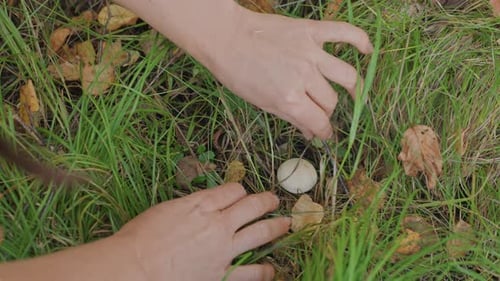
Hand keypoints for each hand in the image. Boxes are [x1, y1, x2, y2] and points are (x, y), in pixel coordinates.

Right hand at [116, 183, 289, 280]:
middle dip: (266, 201)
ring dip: (275, 226)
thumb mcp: (165, 210)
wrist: (136, 268)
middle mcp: (218, 223)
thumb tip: (199, 206)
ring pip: (259, 232)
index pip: (232, 190)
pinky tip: (271, 269)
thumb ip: (188, 207)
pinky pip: (252, 271)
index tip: (241, 193)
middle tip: (274, 199)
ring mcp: (224, 249)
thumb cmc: (141, 238)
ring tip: (286, 223)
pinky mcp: (223, 273)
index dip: (239, 190)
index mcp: (201, 204)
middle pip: (252, 206)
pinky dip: (265, 271)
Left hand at [207, 10, 372, 138]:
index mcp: (289, 99)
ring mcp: (311, 52)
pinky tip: (367, 52)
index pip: (319, 123)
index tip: (325, 135)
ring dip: (351, 89)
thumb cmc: (237, 73)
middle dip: (326, 112)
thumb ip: (290, 117)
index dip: (324, 133)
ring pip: (345, 76)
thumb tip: (310, 132)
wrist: (225, 37)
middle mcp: (305, 77)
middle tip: (319, 112)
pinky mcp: (311, 31)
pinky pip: (345, 33)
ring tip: (353, 93)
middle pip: (331, 102)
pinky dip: (361, 41)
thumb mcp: (260, 103)